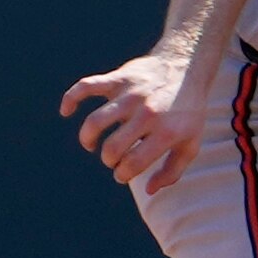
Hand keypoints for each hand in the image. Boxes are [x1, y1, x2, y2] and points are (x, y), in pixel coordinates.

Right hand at [61, 49, 205, 195]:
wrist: (186, 67)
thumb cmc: (187, 111)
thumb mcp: (191, 142)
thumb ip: (173, 170)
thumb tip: (149, 190)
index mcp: (167, 132)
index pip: (133, 163)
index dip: (122, 174)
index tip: (122, 174)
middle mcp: (147, 113)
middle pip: (112, 147)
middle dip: (108, 160)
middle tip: (113, 158)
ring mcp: (131, 95)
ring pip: (95, 122)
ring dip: (87, 139)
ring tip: (91, 144)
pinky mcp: (118, 79)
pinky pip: (86, 86)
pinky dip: (71, 98)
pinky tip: (66, 111)